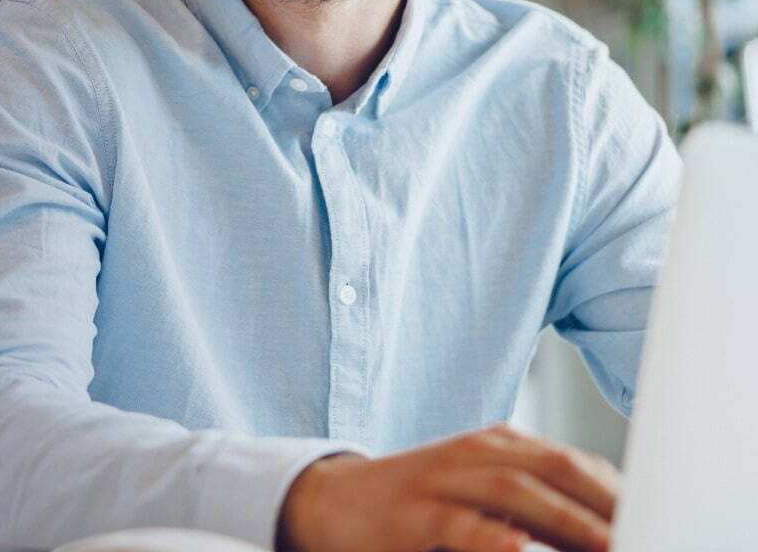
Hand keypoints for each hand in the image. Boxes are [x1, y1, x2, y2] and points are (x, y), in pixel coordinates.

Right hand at [275, 422, 622, 551]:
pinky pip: (461, 525)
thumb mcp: (476, 491)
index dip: (619, 490)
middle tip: (647, 530)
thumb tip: (604, 528)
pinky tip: (521, 549)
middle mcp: (472, 453)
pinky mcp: (412, 514)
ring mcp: (440, 480)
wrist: (328, 501)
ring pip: (514, 490)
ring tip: (611, 544)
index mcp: (497, 445)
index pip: (574, 461)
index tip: (657, 518)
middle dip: (607, 502)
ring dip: (569, 520)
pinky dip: (495, 537)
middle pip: (555, 468)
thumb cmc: (418, 504)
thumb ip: (533, 500)